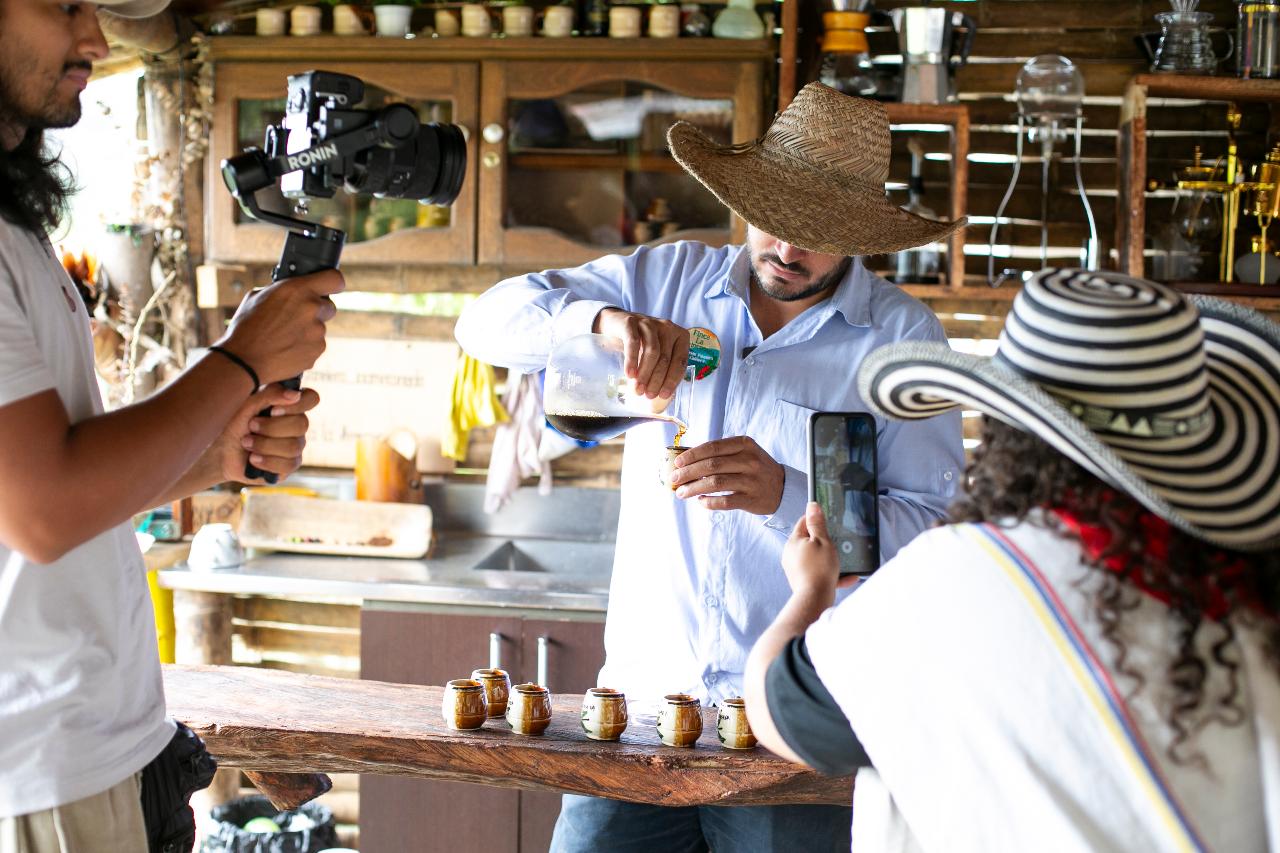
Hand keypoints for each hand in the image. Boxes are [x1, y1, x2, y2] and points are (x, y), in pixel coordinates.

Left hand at [206, 384, 319, 483]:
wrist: (219, 451)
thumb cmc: (233, 423)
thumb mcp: (247, 404)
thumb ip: (270, 395)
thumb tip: (294, 395)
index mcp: (289, 406)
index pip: (311, 399)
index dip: (299, 404)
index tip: (274, 410)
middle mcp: (296, 425)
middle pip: (302, 424)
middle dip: (271, 427)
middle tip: (251, 426)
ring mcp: (295, 446)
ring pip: (294, 446)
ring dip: (264, 445)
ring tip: (246, 443)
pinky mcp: (289, 466)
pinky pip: (288, 464)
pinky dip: (267, 461)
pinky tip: (253, 459)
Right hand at [219, 269, 344, 384]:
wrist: (244, 360)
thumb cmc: (246, 327)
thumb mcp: (257, 297)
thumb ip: (282, 291)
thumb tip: (291, 291)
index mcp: (298, 289)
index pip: (334, 279)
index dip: (333, 282)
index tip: (330, 286)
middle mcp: (312, 308)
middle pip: (329, 306)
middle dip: (317, 311)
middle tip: (297, 317)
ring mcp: (317, 331)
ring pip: (320, 327)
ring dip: (308, 330)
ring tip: (284, 337)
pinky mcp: (318, 350)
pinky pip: (316, 345)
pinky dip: (306, 346)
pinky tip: (287, 348)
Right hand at [593, 307, 688, 400]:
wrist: (617, 323)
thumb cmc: (641, 343)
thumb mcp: (656, 353)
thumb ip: (663, 368)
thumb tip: (662, 395)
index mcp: (680, 336)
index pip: (680, 361)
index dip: (672, 380)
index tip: (663, 395)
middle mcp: (667, 327)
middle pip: (665, 358)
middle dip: (657, 380)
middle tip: (648, 395)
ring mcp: (649, 323)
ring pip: (652, 352)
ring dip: (645, 373)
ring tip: (638, 389)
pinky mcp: (631, 322)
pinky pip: (633, 343)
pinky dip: (632, 361)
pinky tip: (629, 375)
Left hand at [670, 436, 784, 514]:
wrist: (783, 488)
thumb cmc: (756, 469)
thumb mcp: (744, 453)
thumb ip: (720, 454)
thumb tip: (687, 462)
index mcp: (744, 444)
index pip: (712, 447)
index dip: (692, 455)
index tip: (677, 463)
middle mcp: (749, 460)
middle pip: (711, 465)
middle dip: (688, 472)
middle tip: (674, 479)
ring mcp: (751, 480)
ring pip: (715, 483)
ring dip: (694, 488)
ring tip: (681, 493)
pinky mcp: (751, 499)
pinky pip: (724, 501)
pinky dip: (709, 502)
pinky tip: (700, 501)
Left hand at [781, 502, 857, 602]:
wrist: (815, 599)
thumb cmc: (820, 568)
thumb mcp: (823, 541)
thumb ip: (817, 524)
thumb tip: (812, 505)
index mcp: (794, 541)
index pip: (804, 522)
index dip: (817, 520)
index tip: (829, 522)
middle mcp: (791, 553)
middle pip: (809, 540)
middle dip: (824, 541)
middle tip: (838, 543)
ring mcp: (795, 567)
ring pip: (815, 558)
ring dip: (830, 559)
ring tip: (844, 561)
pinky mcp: (801, 580)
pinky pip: (817, 573)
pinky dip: (831, 574)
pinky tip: (849, 577)